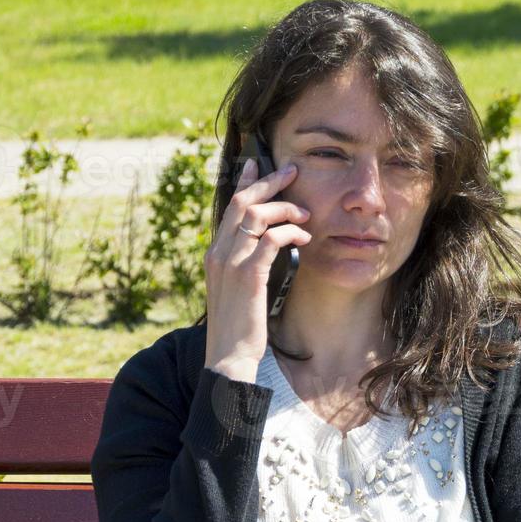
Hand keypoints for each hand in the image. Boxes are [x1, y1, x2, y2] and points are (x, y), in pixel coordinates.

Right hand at [203, 157, 310, 381]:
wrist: (228, 358)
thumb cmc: (239, 327)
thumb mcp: (237, 289)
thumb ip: (245, 264)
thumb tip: (266, 244)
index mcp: (215, 254)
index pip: (229, 207)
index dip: (244, 182)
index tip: (256, 164)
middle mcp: (218, 253)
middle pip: (242, 202)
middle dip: (268, 182)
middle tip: (291, 171)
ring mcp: (230, 263)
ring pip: (256, 215)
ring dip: (285, 208)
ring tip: (305, 215)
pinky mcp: (248, 276)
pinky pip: (271, 239)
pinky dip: (291, 232)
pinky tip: (304, 237)